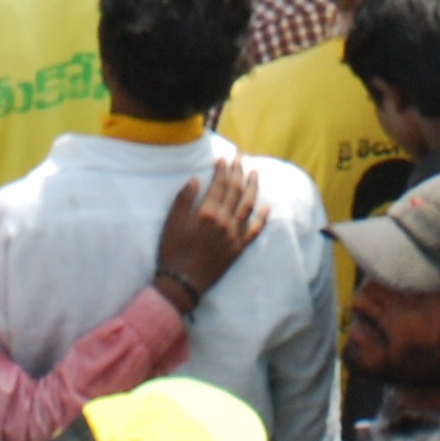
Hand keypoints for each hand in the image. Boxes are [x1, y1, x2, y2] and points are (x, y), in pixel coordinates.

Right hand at [155, 157, 266, 296]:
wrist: (183, 282)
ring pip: (248, 206)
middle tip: (240, 158)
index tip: (224, 158)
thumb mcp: (172, 222)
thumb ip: (184, 199)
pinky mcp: (238, 248)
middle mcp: (225, 222)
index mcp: (208, 213)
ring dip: (252, 188)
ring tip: (254, 174)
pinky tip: (267, 207)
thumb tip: (195, 179)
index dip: (222, 170)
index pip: (219, 185)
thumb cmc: (173, 251)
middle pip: (235, 191)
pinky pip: (254, 231)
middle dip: (238, 172)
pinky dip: (262, 218)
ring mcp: (234, 235)